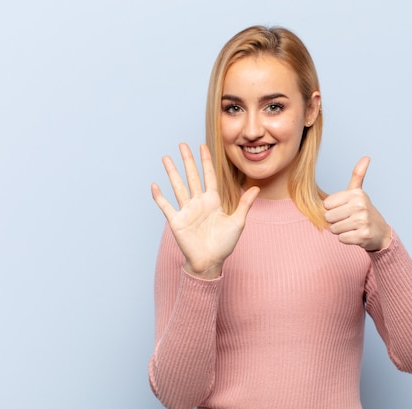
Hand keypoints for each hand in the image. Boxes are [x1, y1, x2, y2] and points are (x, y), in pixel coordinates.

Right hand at [151, 143, 259, 278]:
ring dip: (172, 172)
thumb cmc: (224, 244)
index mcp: (213, 201)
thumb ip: (245, 204)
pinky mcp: (177, 221)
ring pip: (178, 187)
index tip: (203, 146)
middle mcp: (198, 203)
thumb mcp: (238, 222)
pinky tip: (155, 185)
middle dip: (187, 160)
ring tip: (166, 158)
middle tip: (182, 144)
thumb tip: (257, 188)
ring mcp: (186, 211)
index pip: (209, 176)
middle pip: (192, 177)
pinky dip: (160, 197)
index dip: (206, 161)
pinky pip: (166, 206)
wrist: (211, 261)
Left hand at [323, 157, 391, 251]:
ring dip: (340, 230)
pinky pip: (341, 238)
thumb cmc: (364, 211)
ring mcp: (362, 221)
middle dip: (335, 221)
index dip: (332, 209)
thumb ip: (358, 175)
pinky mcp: (362, 235)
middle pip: (328, 217)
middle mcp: (360, 206)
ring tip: (351, 227)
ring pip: (334, 229)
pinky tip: (355, 234)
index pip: (326, 204)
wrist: (380, 232)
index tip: (343, 209)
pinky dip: (346, 238)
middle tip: (347, 220)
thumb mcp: (359, 193)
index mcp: (356, 194)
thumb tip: (366, 157)